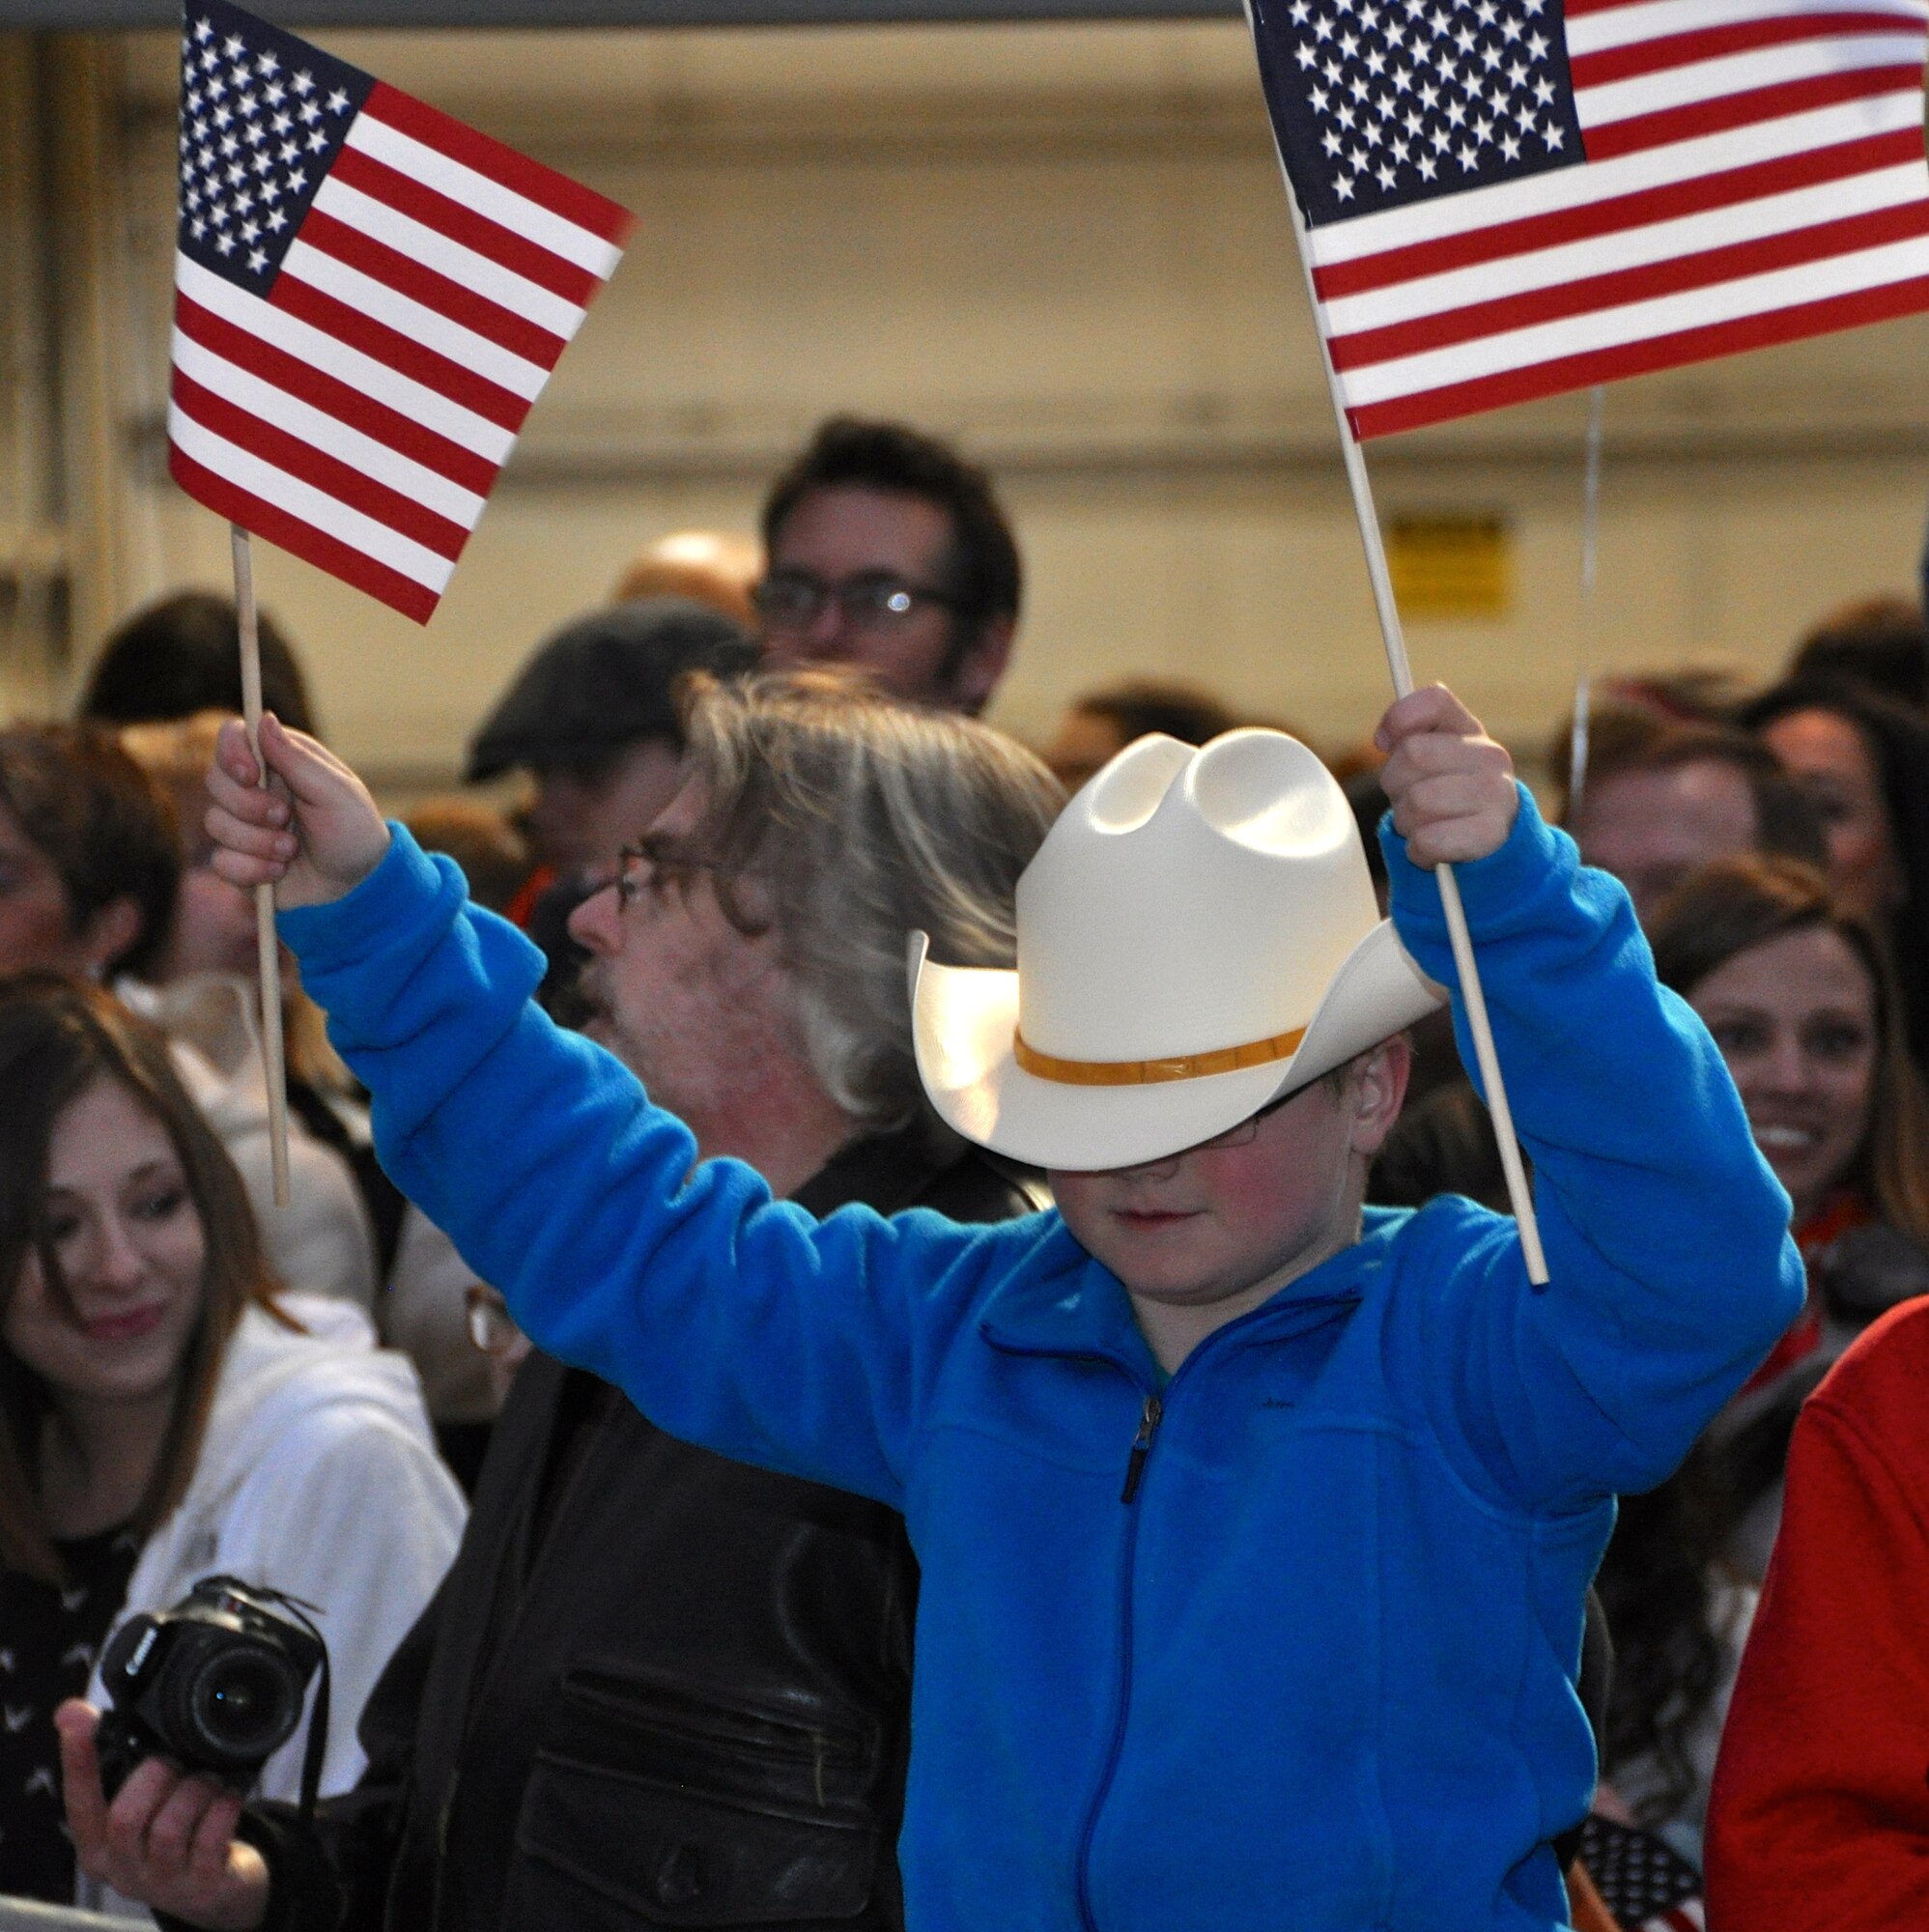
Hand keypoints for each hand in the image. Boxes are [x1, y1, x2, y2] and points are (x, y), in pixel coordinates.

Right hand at [57, 1701, 269, 1929]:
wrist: (215, 1889)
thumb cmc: (176, 1833)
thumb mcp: (147, 1806)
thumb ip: (127, 1766)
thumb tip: (86, 1709)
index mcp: (99, 1845)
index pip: (79, 1802)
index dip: (78, 1759)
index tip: (77, 1717)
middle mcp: (123, 1869)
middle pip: (125, 1818)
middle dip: (158, 1776)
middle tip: (181, 1762)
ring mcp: (161, 1882)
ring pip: (168, 1827)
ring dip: (196, 1791)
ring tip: (210, 1781)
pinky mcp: (200, 1885)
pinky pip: (210, 1838)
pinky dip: (224, 1807)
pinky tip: (230, 1799)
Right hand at [205, 713, 389, 908]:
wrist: (356, 886)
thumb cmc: (354, 831)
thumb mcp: (337, 792)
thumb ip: (298, 759)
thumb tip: (264, 719)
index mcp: (279, 762)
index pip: (232, 737)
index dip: (232, 752)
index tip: (251, 774)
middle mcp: (254, 789)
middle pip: (214, 780)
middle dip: (249, 805)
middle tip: (285, 817)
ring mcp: (242, 824)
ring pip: (215, 823)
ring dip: (258, 841)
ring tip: (292, 850)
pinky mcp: (237, 860)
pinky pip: (222, 861)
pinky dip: (253, 869)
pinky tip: (280, 872)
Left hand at [1374, 683, 1517, 867]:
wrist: (1495, 839)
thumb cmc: (1448, 791)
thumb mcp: (1431, 757)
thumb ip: (1408, 735)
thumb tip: (1383, 739)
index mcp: (1469, 728)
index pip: (1434, 700)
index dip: (1399, 718)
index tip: (1385, 742)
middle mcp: (1490, 755)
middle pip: (1412, 754)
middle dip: (1395, 783)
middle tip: (1407, 797)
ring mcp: (1495, 793)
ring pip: (1418, 802)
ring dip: (1406, 821)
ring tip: (1423, 824)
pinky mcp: (1492, 833)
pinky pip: (1429, 840)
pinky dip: (1418, 850)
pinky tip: (1432, 847)